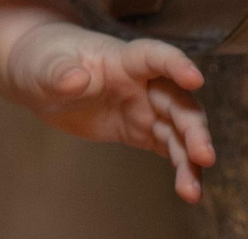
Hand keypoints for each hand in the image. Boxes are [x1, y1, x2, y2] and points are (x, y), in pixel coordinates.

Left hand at [0, 21, 212, 202]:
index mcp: (122, 59)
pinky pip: (167, 147)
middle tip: (204, 155)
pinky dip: (180, 167)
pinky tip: (189, 189)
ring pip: (178, 129)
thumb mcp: (44, 66)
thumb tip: (76, 80)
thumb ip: (59, 73)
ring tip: (193, 190)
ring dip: (191, 156)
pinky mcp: (140, 131)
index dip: (175, 64)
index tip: (195, 79)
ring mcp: (144, 107)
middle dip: (193, 127)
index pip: (154, 56)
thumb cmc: (45, 60)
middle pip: (176, 101)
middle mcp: (142, 82)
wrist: (43, 78)